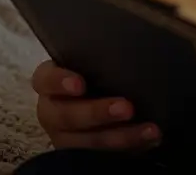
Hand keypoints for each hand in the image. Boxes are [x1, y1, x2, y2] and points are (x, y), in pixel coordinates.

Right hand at [31, 60, 160, 150]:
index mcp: (51, 83)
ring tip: (148, 129)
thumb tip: (135, 39)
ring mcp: (66, 136)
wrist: (103, 98)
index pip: (44, 79)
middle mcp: (54, 111)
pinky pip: (103, 156)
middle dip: (97, 113)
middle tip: (127, 107)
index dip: (59, 82)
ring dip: (119, 137)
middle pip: (66, 116)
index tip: (80, 84)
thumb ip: (102, 55)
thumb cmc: (100, 69)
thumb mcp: (95, 60)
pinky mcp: (82, 154)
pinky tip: (151, 137)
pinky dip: (130, 147)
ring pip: (85, 143)